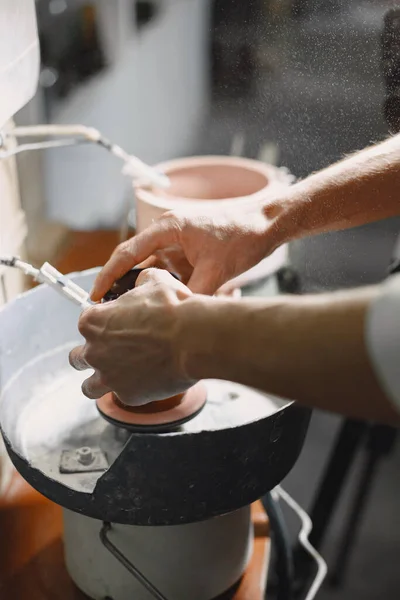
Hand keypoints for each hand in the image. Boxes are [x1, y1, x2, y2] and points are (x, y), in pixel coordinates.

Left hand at [69, 269, 196, 405]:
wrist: (194, 338)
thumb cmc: (174, 309)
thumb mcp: (155, 281)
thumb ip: (141, 282)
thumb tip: (144, 280)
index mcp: (94, 322)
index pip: (86, 322)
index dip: (102, 322)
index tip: (116, 324)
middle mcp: (94, 351)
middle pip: (78, 357)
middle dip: (94, 354)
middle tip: (114, 351)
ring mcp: (109, 376)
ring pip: (89, 387)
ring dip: (100, 380)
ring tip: (117, 376)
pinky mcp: (128, 395)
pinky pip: (123, 395)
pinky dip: (132, 389)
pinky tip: (146, 380)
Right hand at [90, 201, 280, 300]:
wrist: (267, 224)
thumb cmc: (244, 235)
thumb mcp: (217, 270)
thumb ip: (194, 295)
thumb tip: (177, 320)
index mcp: (168, 228)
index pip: (128, 252)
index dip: (108, 275)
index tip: (94, 295)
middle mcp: (168, 234)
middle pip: (133, 260)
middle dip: (118, 284)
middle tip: (105, 309)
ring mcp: (177, 244)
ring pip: (149, 268)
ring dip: (139, 287)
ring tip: (126, 312)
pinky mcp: (187, 254)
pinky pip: (166, 272)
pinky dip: (159, 287)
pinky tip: (154, 306)